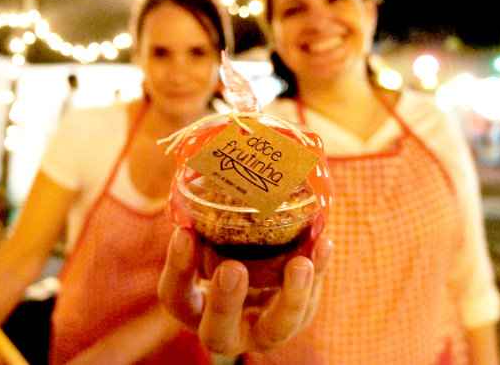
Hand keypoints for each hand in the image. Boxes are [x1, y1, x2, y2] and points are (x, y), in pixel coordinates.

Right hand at [158, 227, 332, 354]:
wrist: (263, 280)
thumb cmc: (224, 251)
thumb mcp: (207, 243)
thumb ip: (205, 224)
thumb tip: (206, 167)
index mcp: (195, 308)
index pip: (176, 296)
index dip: (178, 268)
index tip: (184, 232)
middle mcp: (227, 327)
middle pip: (218, 332)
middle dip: (225, 302)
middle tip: (232, 269)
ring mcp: (265, 328)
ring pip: (278, 326)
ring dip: (291, 295)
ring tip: (300, 264)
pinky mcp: (297, 316)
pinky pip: (311, 298)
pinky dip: (319, 269)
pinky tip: (323, 243)